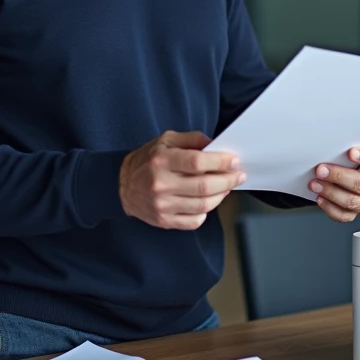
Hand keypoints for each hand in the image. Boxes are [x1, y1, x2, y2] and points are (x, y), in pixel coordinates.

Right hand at [119, 131, 244, 229]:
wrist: (121, 185)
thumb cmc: (147, 160)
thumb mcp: (166, 140)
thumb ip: (192, 139)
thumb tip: (216, 145)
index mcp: (162, 160)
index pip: (198, 162)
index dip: (221, 162)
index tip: (234, 161)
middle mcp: (161, 184)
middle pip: (204, 186)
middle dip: (228, 181)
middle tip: (238, 175)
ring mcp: (162, 205)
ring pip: (203, 205)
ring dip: (221, 196)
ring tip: (226, 187)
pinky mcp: (163, 220)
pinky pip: (194, 221)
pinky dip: (206, 212)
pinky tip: (208, 201)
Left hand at [309, 147, 359, 222]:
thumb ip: (354, 149)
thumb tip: (336, 148)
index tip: (351, 152)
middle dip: (339, 176)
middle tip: (321, 170)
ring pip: (352, 202)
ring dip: (331, 192)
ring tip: (315, 184)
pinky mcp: (359, 212)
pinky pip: (344, 215)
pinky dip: (330, 207)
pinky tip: (320, 198)